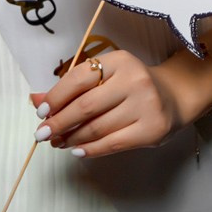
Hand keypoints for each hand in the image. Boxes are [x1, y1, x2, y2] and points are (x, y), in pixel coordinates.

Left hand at [30, 49, 179, 158]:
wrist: (175, 96)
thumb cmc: (131, 86)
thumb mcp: (104, 77)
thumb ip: (71, 87)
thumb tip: (35, 100)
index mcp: (119, 61)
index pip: (78, 78)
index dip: (56, 97)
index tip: (41, 112)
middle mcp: (134, 80)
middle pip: (86, 106)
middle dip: (59, 122)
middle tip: (42, 134)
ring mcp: (146, 105)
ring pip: (98, 127)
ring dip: (72, 138)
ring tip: (58, 142)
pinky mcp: (152, 130)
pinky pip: (113, 143)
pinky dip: (91, 149)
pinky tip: (77, 150)